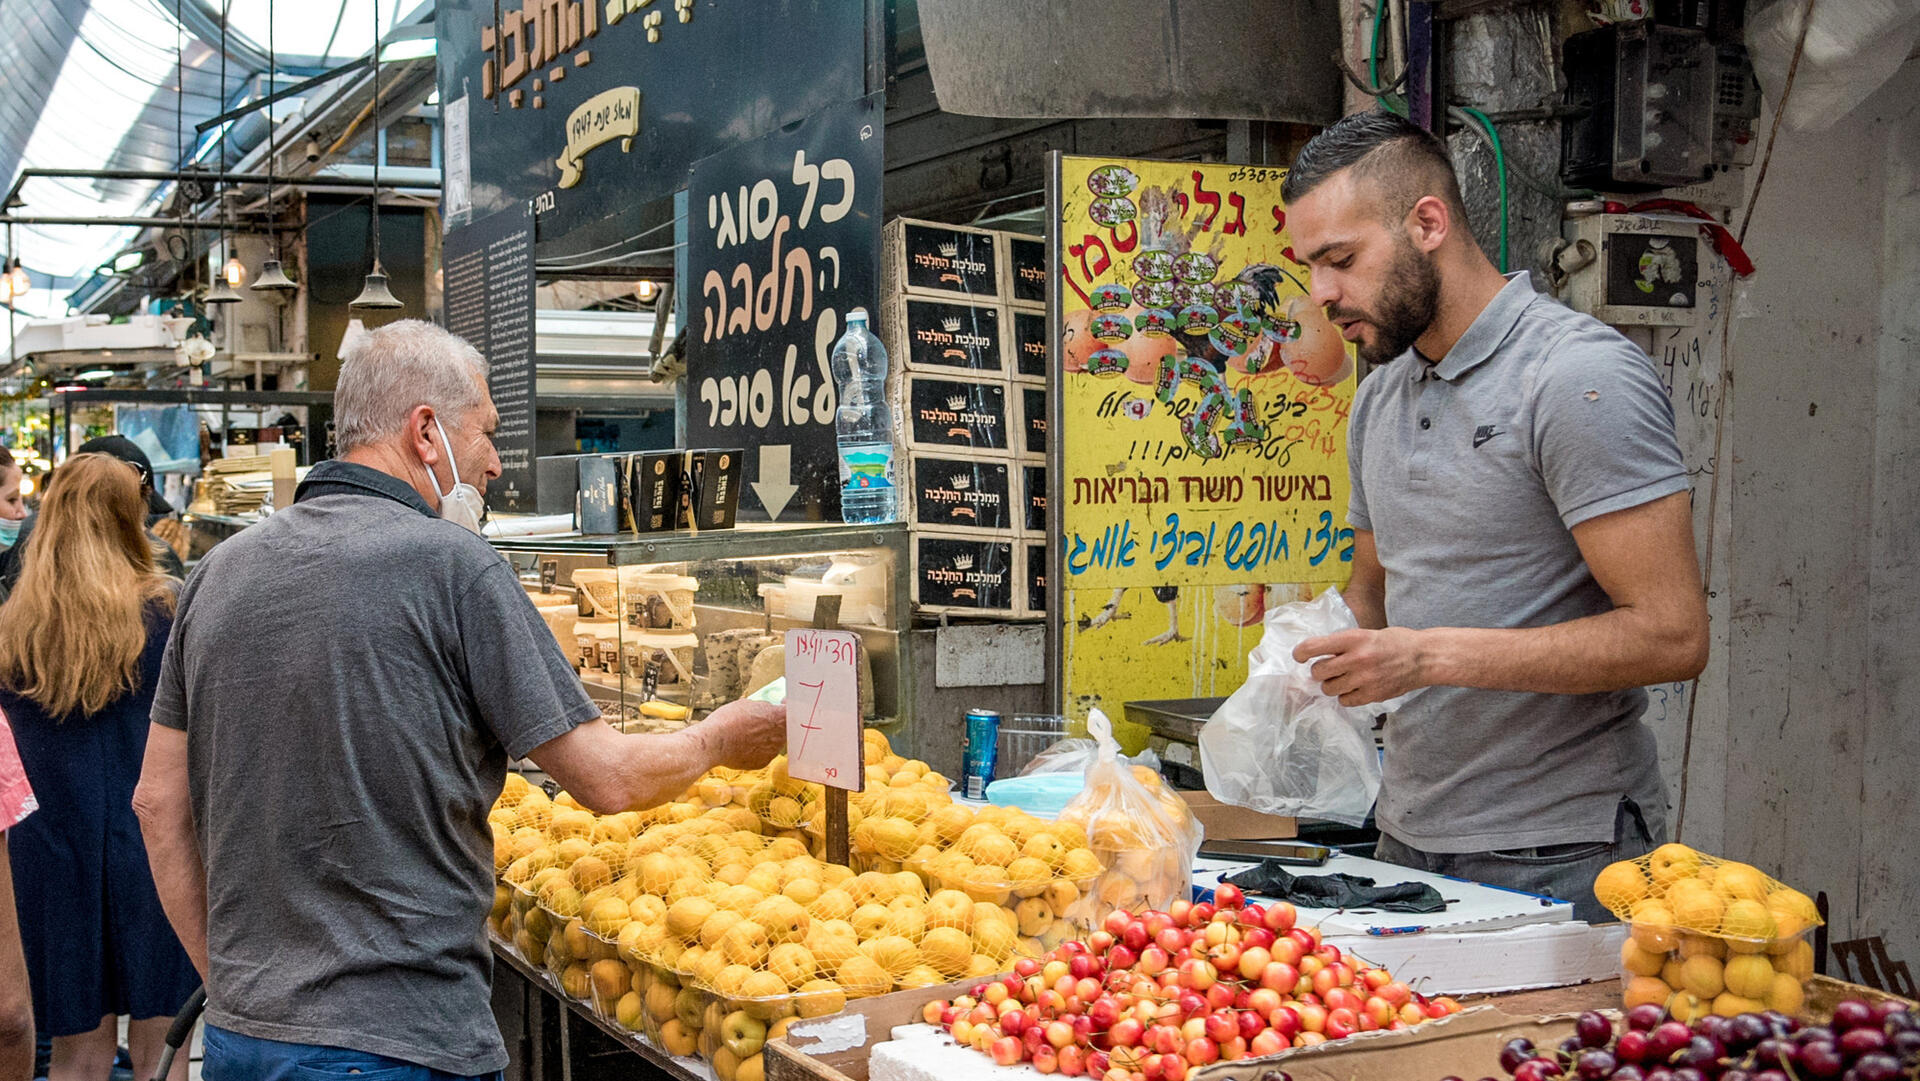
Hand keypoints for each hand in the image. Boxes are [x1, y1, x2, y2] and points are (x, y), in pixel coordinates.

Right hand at [700, 699, 787, 770]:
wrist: (714, 743)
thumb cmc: (728, 720)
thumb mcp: (747, 704)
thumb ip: (762, 707)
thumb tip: (766, 710)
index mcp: (778, 718)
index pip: (792, 710)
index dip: (786, 706)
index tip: (782, 704)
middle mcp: (779, 736)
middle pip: (784, 728)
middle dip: (775, 723)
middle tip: (762, 720)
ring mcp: (772, 751)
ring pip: (774, 742)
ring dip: (766, 737)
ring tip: (748, 733)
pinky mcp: (763, 763)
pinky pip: (764, 754)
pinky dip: (757, 750)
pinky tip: (744, 745)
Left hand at [1292, 627, 1429, 705]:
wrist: (1424, 657)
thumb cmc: (1395, 642)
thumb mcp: (1367, 633)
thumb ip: (1344, 644)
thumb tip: (1318, 654)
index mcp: (1354, 639)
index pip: (1314, 647)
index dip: (1301, 653)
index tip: (1299, 656)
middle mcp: (1357, 659)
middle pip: (1318, 672)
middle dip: (1320, 671)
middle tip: (1329, 668)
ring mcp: (1365, 679)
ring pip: (1329, 689)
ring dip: (1332, 684)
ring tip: (1344, 678)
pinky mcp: (1373, 695)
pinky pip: (1345, 701)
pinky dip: (1346, 696)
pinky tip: (1355, 687)